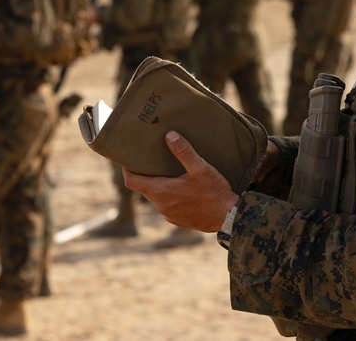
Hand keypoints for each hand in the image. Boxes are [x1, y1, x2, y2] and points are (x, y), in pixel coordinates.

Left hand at [123, 131, 238, 232]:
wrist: (229, 218)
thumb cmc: (214, 192)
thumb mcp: (200, 168)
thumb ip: (183, 151)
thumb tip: (169, 135)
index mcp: (161, 192)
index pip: (131, 182)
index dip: (126, 170)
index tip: (127, 159)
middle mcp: (161, 206)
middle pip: (143, 188)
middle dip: (144, 175)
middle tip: (149, 160)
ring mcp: (169, 215)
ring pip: (155, 198)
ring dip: (157, 186)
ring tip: (165, 172)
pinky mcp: (178, 220)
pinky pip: (166, 206)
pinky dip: (168, 196)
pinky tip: (180, 188)